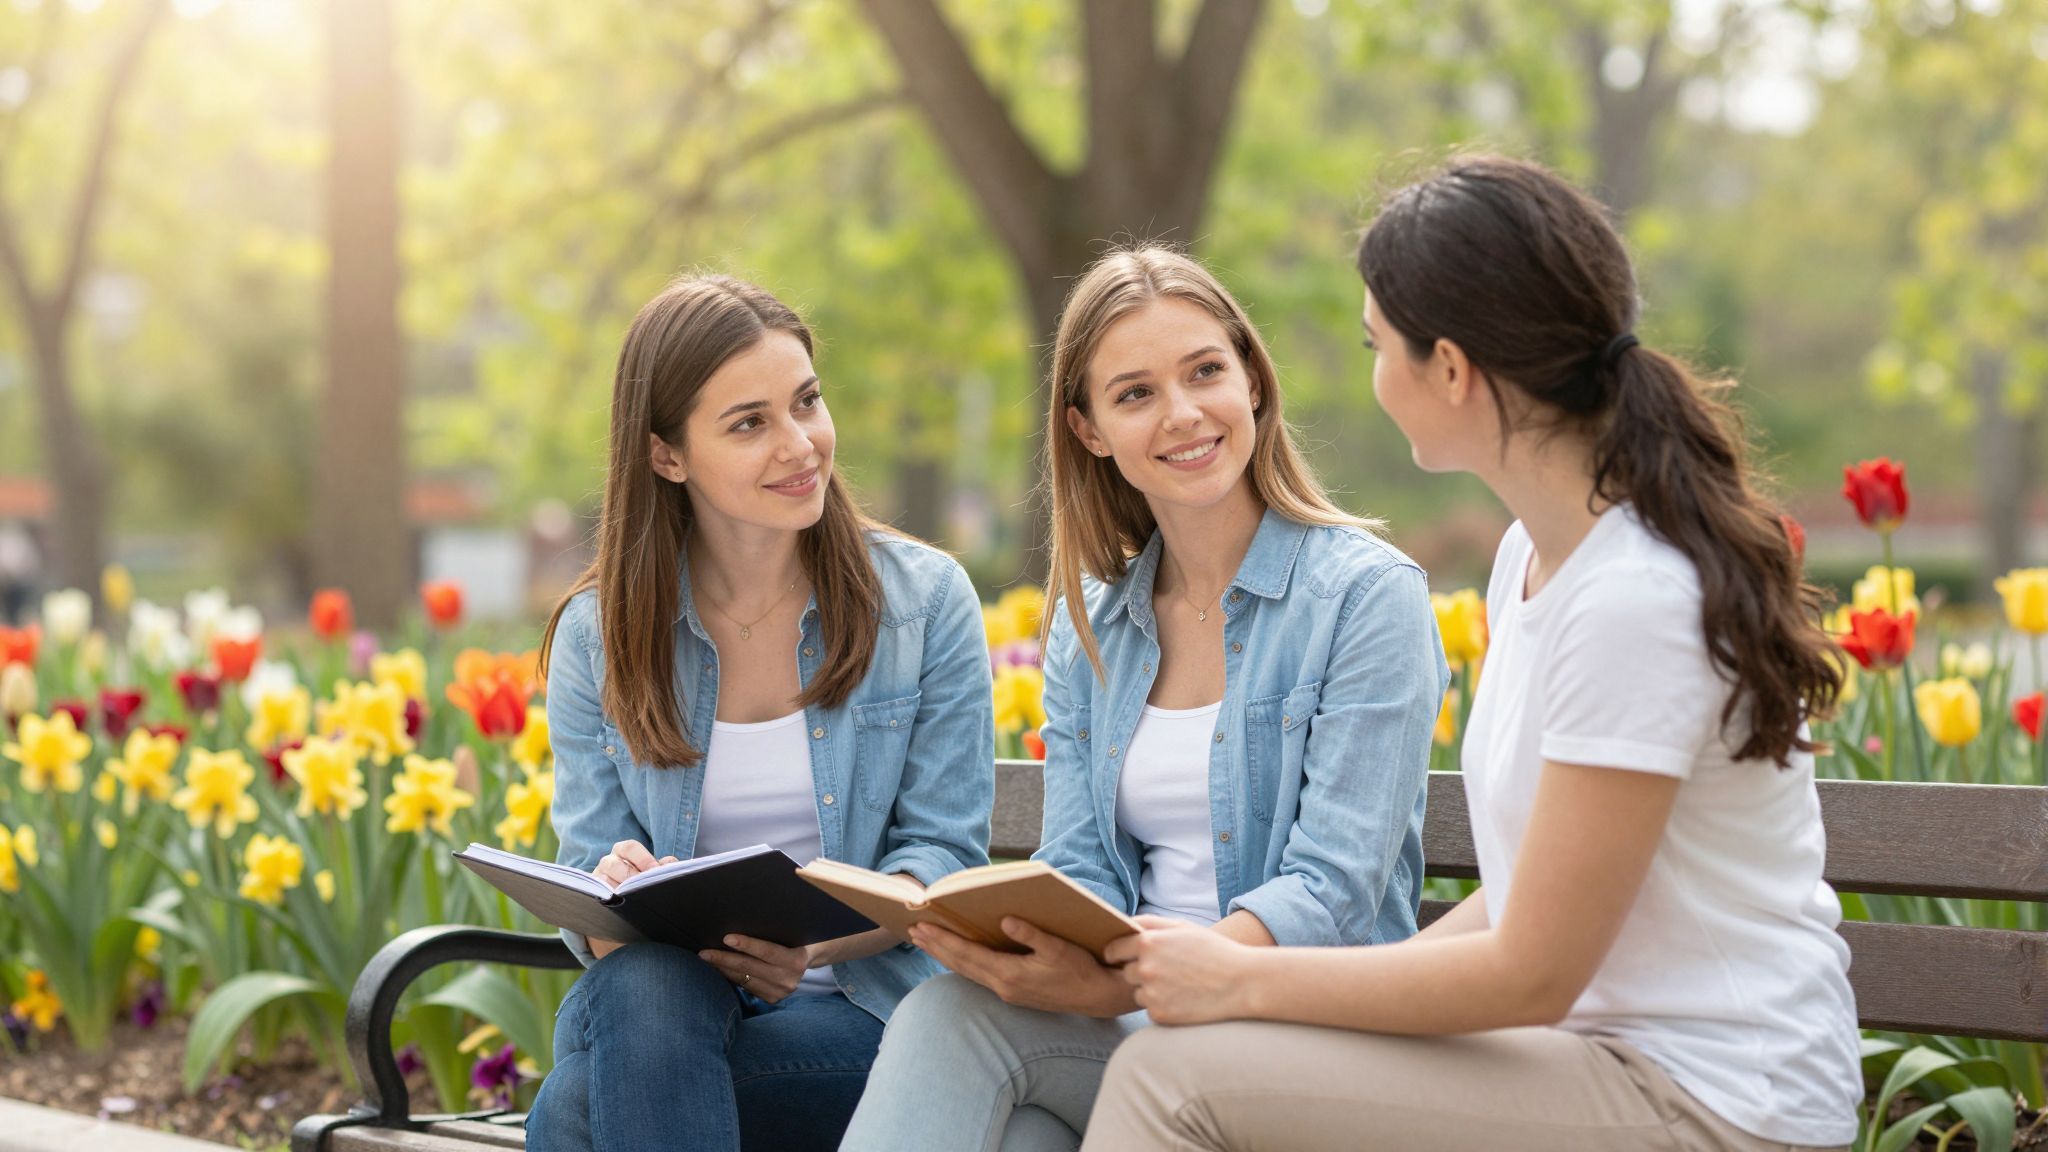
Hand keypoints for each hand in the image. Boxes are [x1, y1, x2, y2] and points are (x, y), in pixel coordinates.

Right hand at [588, 841, 677, 958]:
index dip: (643, 858)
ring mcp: (598, 878)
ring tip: (633, 901)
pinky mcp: (594, 895)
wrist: (627, 903)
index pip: (630, 847)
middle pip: (614, 865)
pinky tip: (623, 910)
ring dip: (618, 891)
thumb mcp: (652, 872)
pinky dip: (609, 903)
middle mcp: (608, 862)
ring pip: (604, 882)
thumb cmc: (642, 881)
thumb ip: (662, 867)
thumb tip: (670, 865)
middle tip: (644, 888)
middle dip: (630, 877)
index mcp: (623, 851)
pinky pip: (598, 897)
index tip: (655, 870)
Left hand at [699, 935, 813, 1003]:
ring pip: (744, 979)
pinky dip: (731, 976)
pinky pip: (745, 986)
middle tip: (704, 953)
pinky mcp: (771, 999)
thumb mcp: (792, 933)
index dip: (747, 944)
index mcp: (796, 960)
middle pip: (749, 967)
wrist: (809, 958)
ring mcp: (779, 992)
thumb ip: (774, 932)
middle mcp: (788, 979)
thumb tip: (742, 919)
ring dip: (723, 969)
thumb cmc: (795, 938)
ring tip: (707, 959)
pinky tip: (719, 969)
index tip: (726, 938)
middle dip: (724, 959)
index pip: (767, 951)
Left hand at [909, 918, 1134, 1016]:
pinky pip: (978, 975)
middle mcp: (1003, 986)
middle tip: (911, 931)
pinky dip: (961, 963)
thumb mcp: (1059, 948)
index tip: (922, 926)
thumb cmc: (1081, 969)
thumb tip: (1006, 920)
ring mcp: (1007, 992)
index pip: (967, 954)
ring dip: (945, 955)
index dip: (943, 940)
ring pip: (967, 972)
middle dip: (935, 947)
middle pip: (960, 964)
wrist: (1098, 996)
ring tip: (925, 941)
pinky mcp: (1014, 993)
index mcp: (1010, 974)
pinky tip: (955, 956)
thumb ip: (1031, 934)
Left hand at [1104, 915, 1259, 1025]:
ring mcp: (1151, 994)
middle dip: (1140, 971)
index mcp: (1147, 943)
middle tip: (1167, 971)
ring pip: (1138, 992)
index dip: (1117, 953)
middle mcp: (1145, 969)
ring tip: (1180, 985)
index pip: (1113, 950)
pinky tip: (1184, 999)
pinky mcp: (1160, 1015)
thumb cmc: (1213, 950)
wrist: (1242, 983)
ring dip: (1151, 990)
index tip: (1122, 956)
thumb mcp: (1183, 927)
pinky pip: (1151, 1009)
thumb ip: (1150, 923)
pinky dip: (1163, 1006)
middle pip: (1127, 972)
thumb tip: (1125, 925)